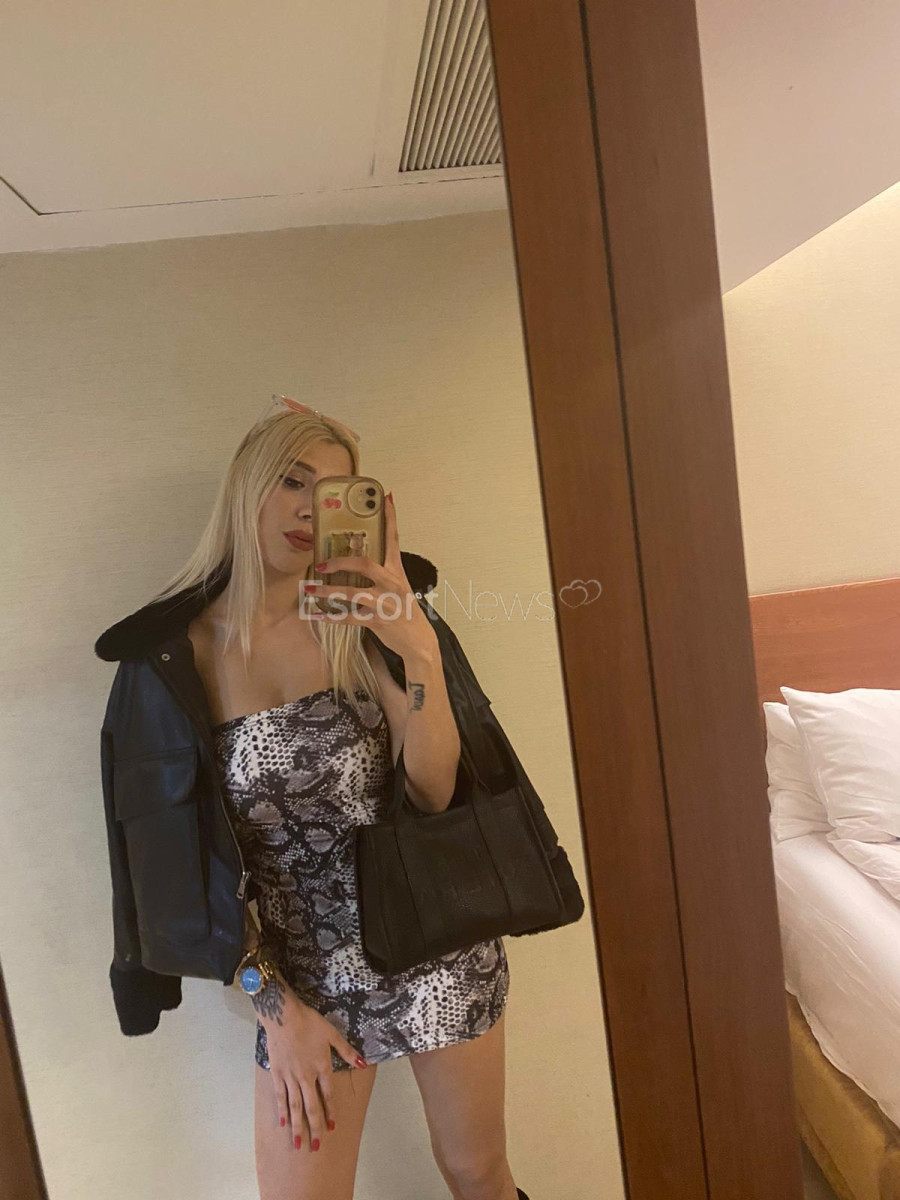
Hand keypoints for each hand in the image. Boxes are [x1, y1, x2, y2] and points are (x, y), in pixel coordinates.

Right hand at [255, 973, 366, 1150]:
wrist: (283, 1016)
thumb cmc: (310, 1022)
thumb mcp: (332, 1034)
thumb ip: (347, 1051)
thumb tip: (364, 1062)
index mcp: (321, 1067)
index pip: (328, 1095)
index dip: (330, 1112)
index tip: (332, 1128)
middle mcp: (306, 1077)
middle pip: (311, 1107)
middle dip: (314, 1128)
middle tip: (315, 1147)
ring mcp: (290, 1077)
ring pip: (295, 1106)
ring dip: (298, 1126)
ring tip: (299, 1143)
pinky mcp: (277, 1074)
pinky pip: (280, 1096)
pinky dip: (282, 1110)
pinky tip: (284, 1123)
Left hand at [307, 491, 437, 661]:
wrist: (419, 641)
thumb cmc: (405, 611)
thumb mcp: (398, 587)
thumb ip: (381, 572)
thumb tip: (359, 555)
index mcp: (396, 571)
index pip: (393, 539)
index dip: (390, 518)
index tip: (386, 497)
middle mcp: (391, 584)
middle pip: (365, 565)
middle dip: (340, 562)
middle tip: (321, 562)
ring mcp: (384, 604)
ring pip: (352, 593)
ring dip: (328, 591)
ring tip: (310, 588)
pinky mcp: (377, 622)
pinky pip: (349, 618)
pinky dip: (330, 617)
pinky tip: (315, 615)